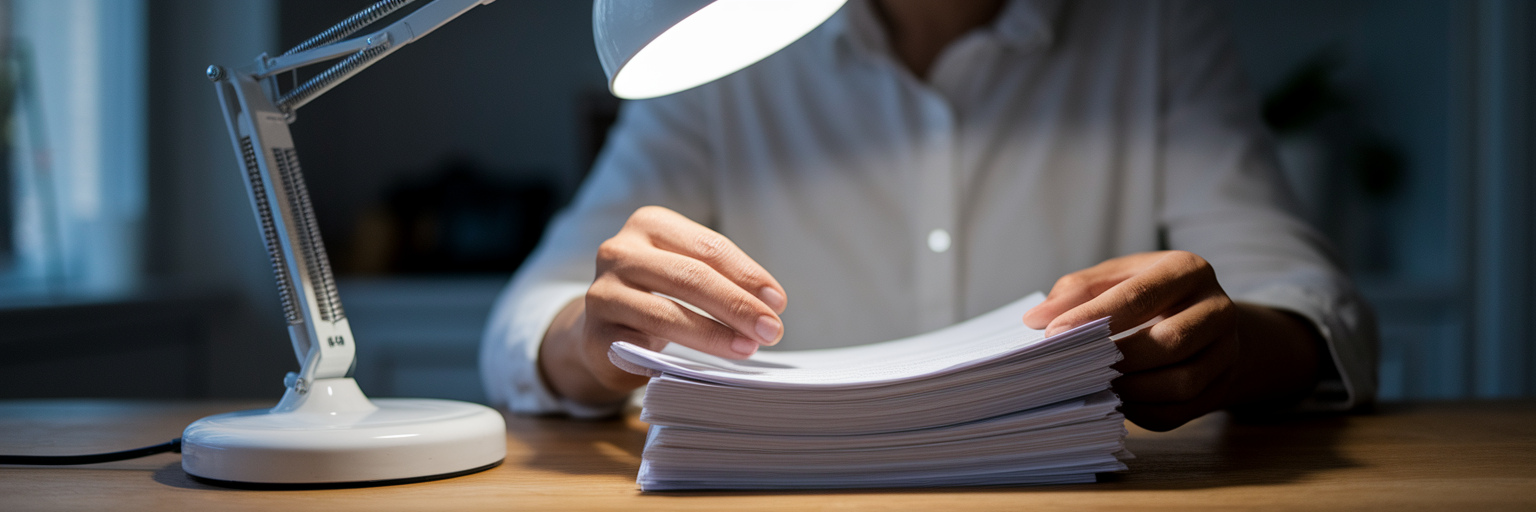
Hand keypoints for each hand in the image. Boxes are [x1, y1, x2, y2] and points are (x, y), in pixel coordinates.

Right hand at [539, 206, 787, 405]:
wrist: (602, 331)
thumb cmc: (658, 296)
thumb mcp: (687, 274)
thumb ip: (719, 279)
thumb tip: (768, 306)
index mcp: (649, 224)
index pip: (708, 246)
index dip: (747, 275)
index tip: (778, 302)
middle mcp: (618, 251)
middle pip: (690, 276)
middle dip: (737, 305)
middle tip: (771, 330)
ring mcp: (602, 293)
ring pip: (667, 313)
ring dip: (715, 335)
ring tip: (749, 348)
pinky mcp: (594, 335)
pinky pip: (643, 348)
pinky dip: (678, 359)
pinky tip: (704, 369)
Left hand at [1023, 251, 1322, 430]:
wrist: (1205, 320)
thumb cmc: (1149, 294)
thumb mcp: (1116, 277)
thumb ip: (1077, 291)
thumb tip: (1037, 319)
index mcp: (1188, 270)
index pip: (1141, 295)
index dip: (1095, 316)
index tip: (1055, 334)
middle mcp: (1217, 308)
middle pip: (1169, 342)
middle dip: (1118, 359)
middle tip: (1077, 367)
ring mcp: (1227, 351)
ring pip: (1181, 382)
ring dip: (1132, 390)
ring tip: (1097, 386)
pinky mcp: (1221, 386)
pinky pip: (1181, 411)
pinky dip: (1143, 412)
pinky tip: (1117, 403)